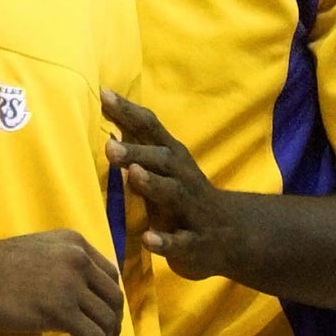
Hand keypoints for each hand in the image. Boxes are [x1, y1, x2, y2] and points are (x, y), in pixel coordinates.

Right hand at [0, 229, 123, 335]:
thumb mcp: (40, 250)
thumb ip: (66, 261)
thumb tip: (86, 288)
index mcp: (75, 242)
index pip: (111, 274)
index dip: (109, 300)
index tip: (102, 316)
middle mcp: (78, 258)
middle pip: (114, 297)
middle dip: (112, 322)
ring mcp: (70, 283)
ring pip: (107, 319)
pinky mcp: (61, 310)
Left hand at [101, 88, 237, 282]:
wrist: (231, 234)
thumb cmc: (183, 191)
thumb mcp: (162, 165)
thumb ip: (136, 140)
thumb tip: (104, 107)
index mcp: (171, 155)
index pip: (150, 126)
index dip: (128, 110)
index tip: (104, 93)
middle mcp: (182, 176)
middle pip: (161, 158)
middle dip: (136, 151)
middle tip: (109, 147)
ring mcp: (191, 209)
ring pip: (172, 193)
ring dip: (153, 184)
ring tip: (134, 175)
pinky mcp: (195, 242)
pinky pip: (181, 242)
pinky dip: (165, 241)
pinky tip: (148, 239)